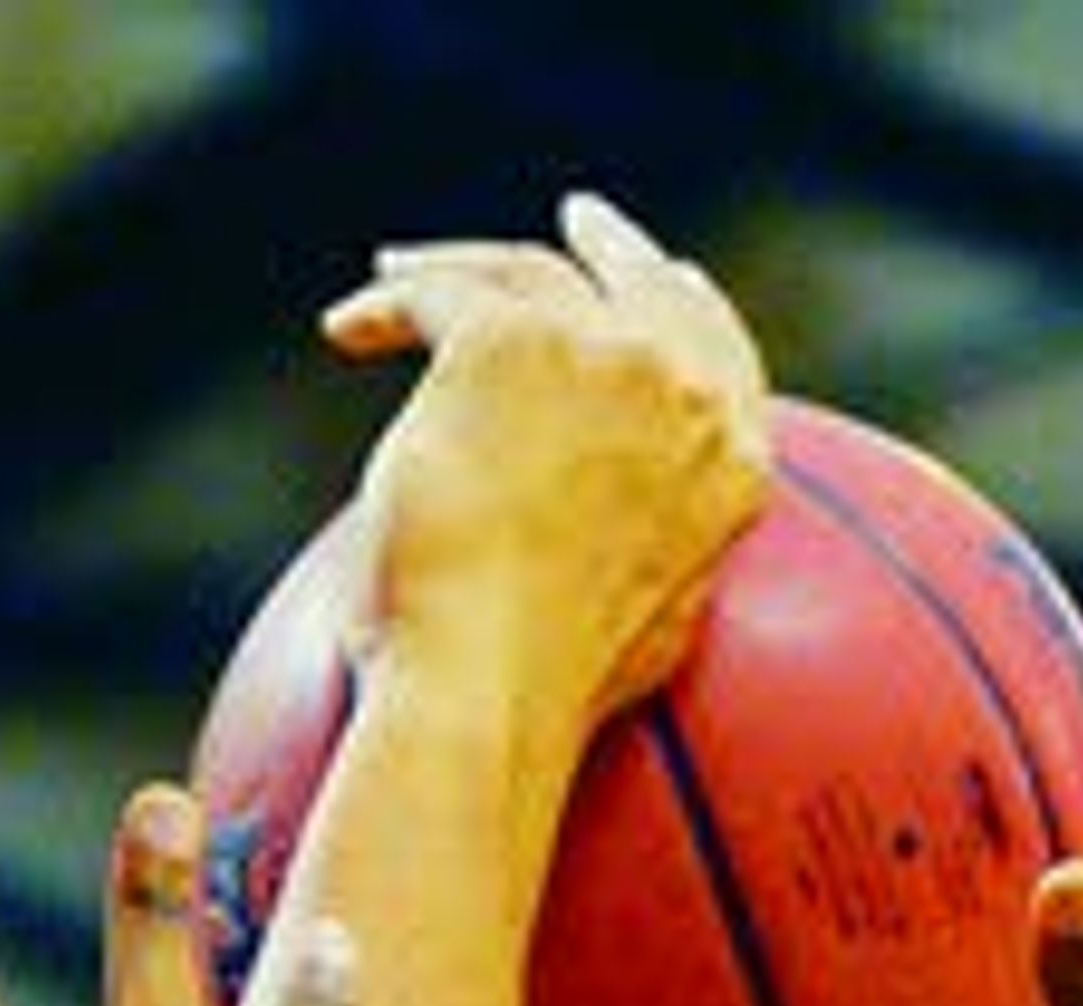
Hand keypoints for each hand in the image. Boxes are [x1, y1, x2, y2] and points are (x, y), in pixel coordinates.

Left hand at [325, 187, 769, 747]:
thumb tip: (618, 536)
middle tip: (572, 226)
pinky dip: (390, 307)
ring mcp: (599, 354)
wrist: (489, 696)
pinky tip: (350, 331)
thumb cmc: (544, 703)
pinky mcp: (505, 340)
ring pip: (526, 275)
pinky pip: (438, 296)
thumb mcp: (643, 625)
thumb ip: (653, 549)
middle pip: (641, 283)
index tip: (652, 274)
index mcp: (732, 465)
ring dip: (466, 266)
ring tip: (406, 272)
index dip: (679, 304)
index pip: (717, 350)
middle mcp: (682, 391)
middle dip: (607, 247)